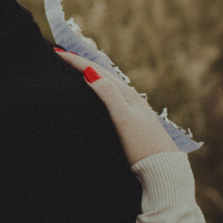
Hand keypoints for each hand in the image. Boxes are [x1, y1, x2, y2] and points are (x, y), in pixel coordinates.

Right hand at [54, 51, 177, 163]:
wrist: (164, 170)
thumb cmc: (143, 146)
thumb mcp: (123, 118)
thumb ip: (108, 95)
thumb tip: (90, 72)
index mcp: (127, 95)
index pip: (98, 72)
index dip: (77, 62)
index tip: (58, 52)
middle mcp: (131, 99)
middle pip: (104, 75)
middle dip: (83, 64)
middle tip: (64, 57)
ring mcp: (134, 110)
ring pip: (109, 87)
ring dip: (92, 76)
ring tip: (78, 71)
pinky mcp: (134, 122)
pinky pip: (113, 98)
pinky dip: (100, 91)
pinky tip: (98, 97)